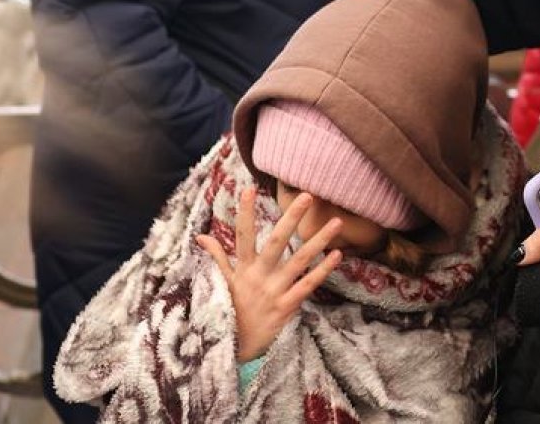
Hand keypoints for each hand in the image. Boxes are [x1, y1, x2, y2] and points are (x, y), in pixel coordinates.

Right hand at [197, 186, 342, 362]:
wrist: (236, 350)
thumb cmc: (230, 311)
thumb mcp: (221, 285)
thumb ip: (216, 258)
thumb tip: (201, 236)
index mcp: (242, 269)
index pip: (242, 236)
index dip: (244, 213)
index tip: (249, 189)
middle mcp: (259, 277)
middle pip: (277, 242)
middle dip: (291, 218)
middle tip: (307, 196)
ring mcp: (274, 291)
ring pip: (299, 261)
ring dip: (318, 241)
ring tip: (336, 222)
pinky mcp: (287, 307)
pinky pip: (308, 286)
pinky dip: (323, 271)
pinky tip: (338, 255)